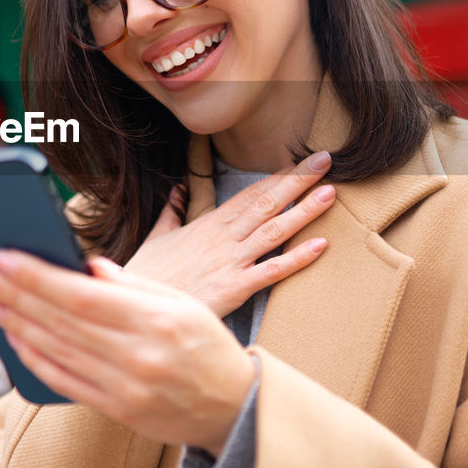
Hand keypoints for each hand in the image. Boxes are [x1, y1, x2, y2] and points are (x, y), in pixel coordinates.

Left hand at [0, 249, 254, 454]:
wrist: (235, 409)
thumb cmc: (208, 348)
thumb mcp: (184, 304)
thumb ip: (133, 285)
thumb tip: (85, 265)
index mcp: (157, 319)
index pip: (81, 294)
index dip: (37, 275)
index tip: (5, 257)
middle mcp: (137, 355)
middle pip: (61, 319)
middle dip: (15, 294)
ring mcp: (125, 387)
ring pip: (56, 350)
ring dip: (17, 324)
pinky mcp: (117, 410)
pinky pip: (65, 382)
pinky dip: (35, 360)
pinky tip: (15, 339)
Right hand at [123, 150, 334, 315]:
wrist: (136, 307)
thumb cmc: (148, 276)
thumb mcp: (157, 238)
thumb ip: (172, 213)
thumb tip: (177, 191)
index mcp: (208, 225)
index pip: (248, 194)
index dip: (276, 177)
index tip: (299, 162)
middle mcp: (223, 238)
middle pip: (266, 203)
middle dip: (297, 181)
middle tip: (324, 161)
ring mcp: (230, 261)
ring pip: (274, 230)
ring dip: (304, 211)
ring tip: (330, 192)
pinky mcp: (234, 288)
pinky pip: (271, 270)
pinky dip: (297, 258)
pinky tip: (321, 245)